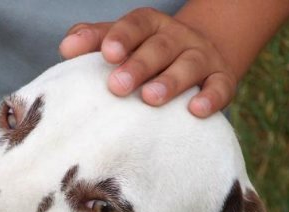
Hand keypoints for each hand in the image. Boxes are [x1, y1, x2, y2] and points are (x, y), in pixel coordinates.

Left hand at [59, 8, 237, 117]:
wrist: (198, 57)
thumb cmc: (144, 55)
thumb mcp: (121, 42)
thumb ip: (94, 41)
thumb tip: (66, 47)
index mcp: (149, 26)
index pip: (136, 24)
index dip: (122, 37)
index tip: (107, 53)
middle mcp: (177, 37)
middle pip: (159, 47)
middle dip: (139, 65)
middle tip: (117, 86)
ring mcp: (201, 57)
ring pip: (188, 65)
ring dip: (170, 82)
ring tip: (150, 98)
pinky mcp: (221, 78)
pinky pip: (220, 86)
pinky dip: (211, 97)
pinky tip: (196, 110)